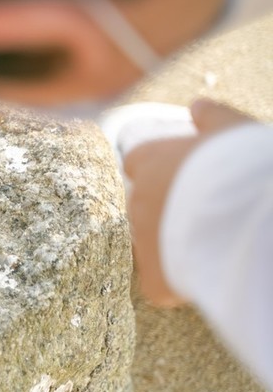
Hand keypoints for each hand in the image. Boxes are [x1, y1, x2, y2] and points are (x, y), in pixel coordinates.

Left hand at [124, 98, 254, 305]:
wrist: (253, 217)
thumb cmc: (245, 166)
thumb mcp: (236, 131)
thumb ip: (213, 117)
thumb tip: (197, 105)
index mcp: (149, 161)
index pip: (138, 163)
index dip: (162, 173)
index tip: (190, 182)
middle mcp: (137, 199)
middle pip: (144, 207)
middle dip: (169, 212)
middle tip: (210, 217)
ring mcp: (142, 240)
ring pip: (151, 245)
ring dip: (174, 246)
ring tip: (215, 244)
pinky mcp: (154, 280)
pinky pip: (160, 286)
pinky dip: (179, 285)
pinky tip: (208, 276)